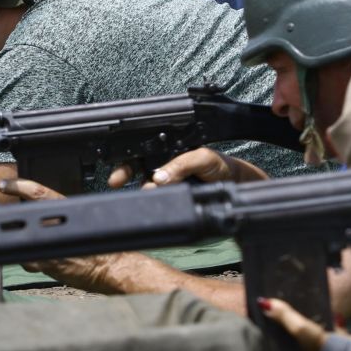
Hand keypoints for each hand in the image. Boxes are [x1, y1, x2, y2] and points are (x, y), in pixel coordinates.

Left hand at [0, 177, 119, 288]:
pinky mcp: (43, 265)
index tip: (5, 184)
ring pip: (20, 239)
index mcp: (65, 210)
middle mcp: (53, 227)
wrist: (110, 268)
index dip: (18, 185)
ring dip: (21, 239)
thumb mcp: (83, 219)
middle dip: (14, 219)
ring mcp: (46, 248)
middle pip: (21, 217)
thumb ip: (61, 212)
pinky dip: (28, 256)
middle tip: (14, 219)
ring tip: (33, 240)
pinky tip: (40, 256)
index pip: (36, 192)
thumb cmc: (102, 244)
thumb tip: (42, 208)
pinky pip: (26, 259)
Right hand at [106, 148, 267, 188]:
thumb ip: (181, 165)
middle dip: (124, 175)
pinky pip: (158, 198)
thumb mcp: (202, 157)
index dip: (125, 161)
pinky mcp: (172, 196)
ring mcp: (166, 182)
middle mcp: (162, 165)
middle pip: (135, 169)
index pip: (140, 151)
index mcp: (167, 149)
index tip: (116, 174)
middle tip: (117, 182)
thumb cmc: (219, 164)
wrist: (234, 184)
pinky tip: (157, 202)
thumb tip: (158, 178)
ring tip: (150, 191)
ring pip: (145, 186)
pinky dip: (155, 201)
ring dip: (145, 190)